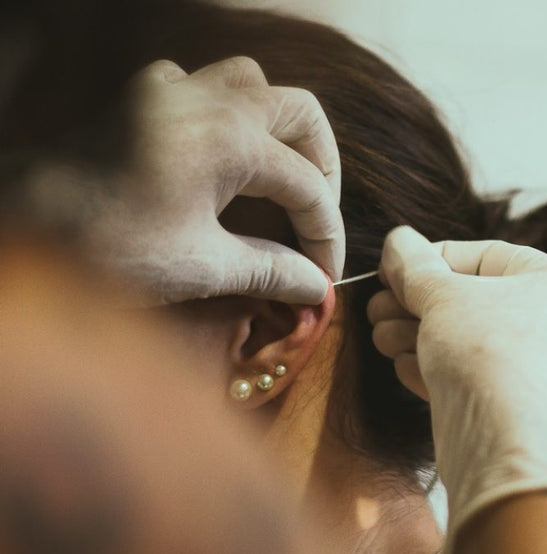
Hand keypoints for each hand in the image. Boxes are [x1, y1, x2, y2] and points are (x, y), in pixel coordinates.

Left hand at [32, 57, 343, 304]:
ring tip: (278, 172)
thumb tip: (316, 288)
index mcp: (232, 138)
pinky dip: (218, 108)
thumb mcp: (200, 267)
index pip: (307, 186)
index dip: (325, 234)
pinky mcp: (138, 99)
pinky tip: (212, 146)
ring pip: (251, 81)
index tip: (324, 275)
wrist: (18, 219)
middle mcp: (209, 101)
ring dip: (276, 123)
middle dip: (320, 163)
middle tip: (317, 213)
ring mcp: (171, 92)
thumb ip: (268, 270)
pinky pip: (194, 82)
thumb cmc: (106, 246)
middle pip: (300, 113)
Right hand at [367, 226, 546, 553]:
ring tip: (380, 337)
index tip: (390, 271)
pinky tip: (403, 366)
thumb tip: (398, 242)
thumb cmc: (489, 355)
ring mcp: (541, 371)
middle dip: (416, 303)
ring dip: (417, 336)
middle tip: (376, 310)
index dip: (431, 260)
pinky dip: (435, 369)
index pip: (486, 255)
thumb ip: (415, 265)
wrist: (508, 447)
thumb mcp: (442, 295)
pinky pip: (473, 378)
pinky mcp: (518, 410)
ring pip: (469, 341)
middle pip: (473, 299)